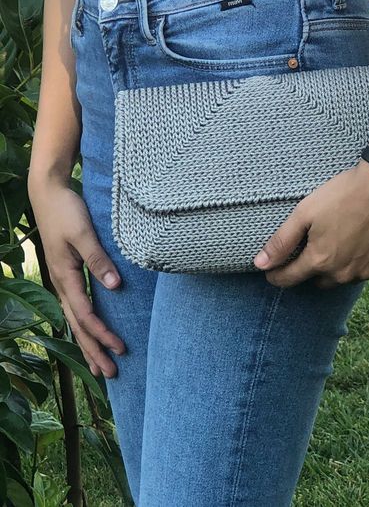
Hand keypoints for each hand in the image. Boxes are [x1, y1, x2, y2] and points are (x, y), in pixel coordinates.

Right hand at [28, 181, 125, 377]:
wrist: (48, 193)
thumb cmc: (66, 211)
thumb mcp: (84, 233)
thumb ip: (98, 259)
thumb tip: (115, 286)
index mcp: (65, 276)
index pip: (86, 314)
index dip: (103, 334)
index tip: (121, 349)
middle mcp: (60, 283)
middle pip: (77, 325)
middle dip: (93, 351)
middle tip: (110, 374)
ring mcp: (61, 280)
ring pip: (74, 320)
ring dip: (87, 343)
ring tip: (97, 365)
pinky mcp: (65, 273)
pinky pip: (74, 307)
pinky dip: (83, 325)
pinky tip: (89, 332)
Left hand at [253, 159, 368, 288]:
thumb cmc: (344, 195)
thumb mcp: (305, 213)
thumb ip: (281, 242)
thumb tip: (259, 264)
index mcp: (320, 261)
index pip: (289, 279)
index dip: (277, 275)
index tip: (272, 272)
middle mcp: (343, 274)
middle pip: (318, 280)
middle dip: (312, 268)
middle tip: (314, 246)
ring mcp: (368, 273)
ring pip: (344, 277)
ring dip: (339, 265)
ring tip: (341, 240)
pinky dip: (363, 261)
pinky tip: (365, 241)